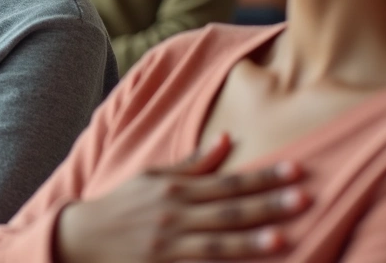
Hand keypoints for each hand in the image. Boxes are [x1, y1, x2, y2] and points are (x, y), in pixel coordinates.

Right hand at [57, 133, 310, 261]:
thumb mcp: (153, 177)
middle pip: (228, 210)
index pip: (228, 182)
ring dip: (250, 241)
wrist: (81, 239)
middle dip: (267, 205)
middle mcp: (174, 215)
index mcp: (175, 189)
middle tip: (304, 199)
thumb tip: (227, 139)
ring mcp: (168, 246)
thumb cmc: (122, 205)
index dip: (263, 177)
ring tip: (282, 238)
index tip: (297, 171)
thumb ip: (193, 163)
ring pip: (216, 243)